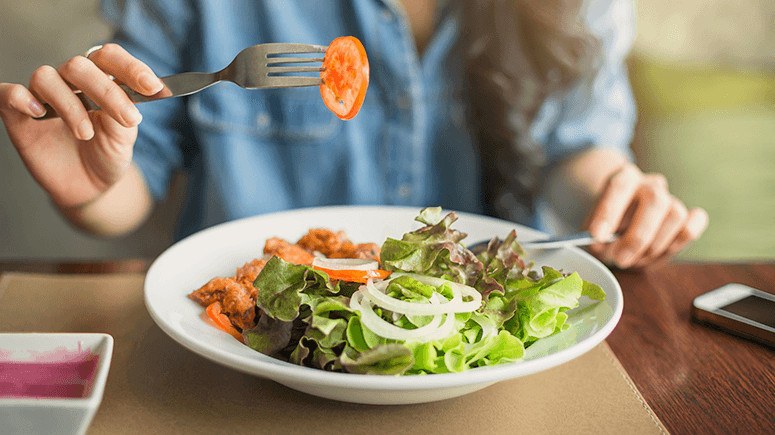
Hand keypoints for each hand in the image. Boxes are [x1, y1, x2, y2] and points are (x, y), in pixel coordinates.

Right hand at [0, 43, 162, 208]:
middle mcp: (69, 83)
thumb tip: (134, 94)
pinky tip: (39, 113)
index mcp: (99, 81)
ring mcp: (43, 97)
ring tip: (86, 133)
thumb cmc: (107, 156)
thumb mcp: (124, 138)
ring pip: (47, 77)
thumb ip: (125, 114)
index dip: (130, 67)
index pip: (109, 57)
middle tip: (128, 119)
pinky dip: (22, 97)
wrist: (89, 187)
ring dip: (71, 105)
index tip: (152, 87)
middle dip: (106, 91)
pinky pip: (9, 93)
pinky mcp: (18, 115)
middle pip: (79, 65)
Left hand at [586, 163, 708, 268]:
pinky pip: (692, 226)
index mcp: (624, 178)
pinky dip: (681, 241)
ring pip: (675, 215)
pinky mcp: (687, 218)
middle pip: (655, 199)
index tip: (597, 236)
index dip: (608, 212)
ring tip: (636, 259)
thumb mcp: (593, 235)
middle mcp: (650, 185)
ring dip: (655, 245)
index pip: (618, 187)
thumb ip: (598, 240)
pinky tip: (662, 250)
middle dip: (637, 236)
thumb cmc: (605, 231)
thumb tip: (604, 245)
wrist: (620, 229)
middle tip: (620, 259)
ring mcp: (671, 200)